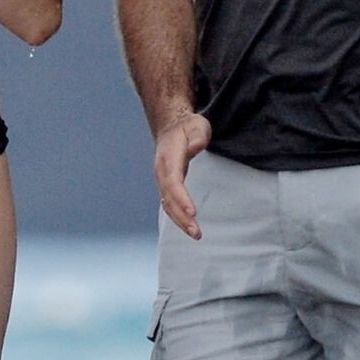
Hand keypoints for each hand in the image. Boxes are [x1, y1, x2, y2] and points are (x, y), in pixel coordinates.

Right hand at [153, 111, 211, 238]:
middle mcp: (162, 173)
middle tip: (197, 233)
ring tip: (196, 234)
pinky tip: (189, 227)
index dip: (181, 198)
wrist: (171, 127)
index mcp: (168, 159)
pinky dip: (178, 217)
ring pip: (168, 205)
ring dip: (180, 221)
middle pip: (169, 199)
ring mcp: (163, 181)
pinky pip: (170, 204)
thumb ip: (197, 136)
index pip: (173, 182)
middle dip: (181, 217)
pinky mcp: (167, 186)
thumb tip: (196, 147)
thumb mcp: (196, 125)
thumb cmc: (187, 127)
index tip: (192, 212)